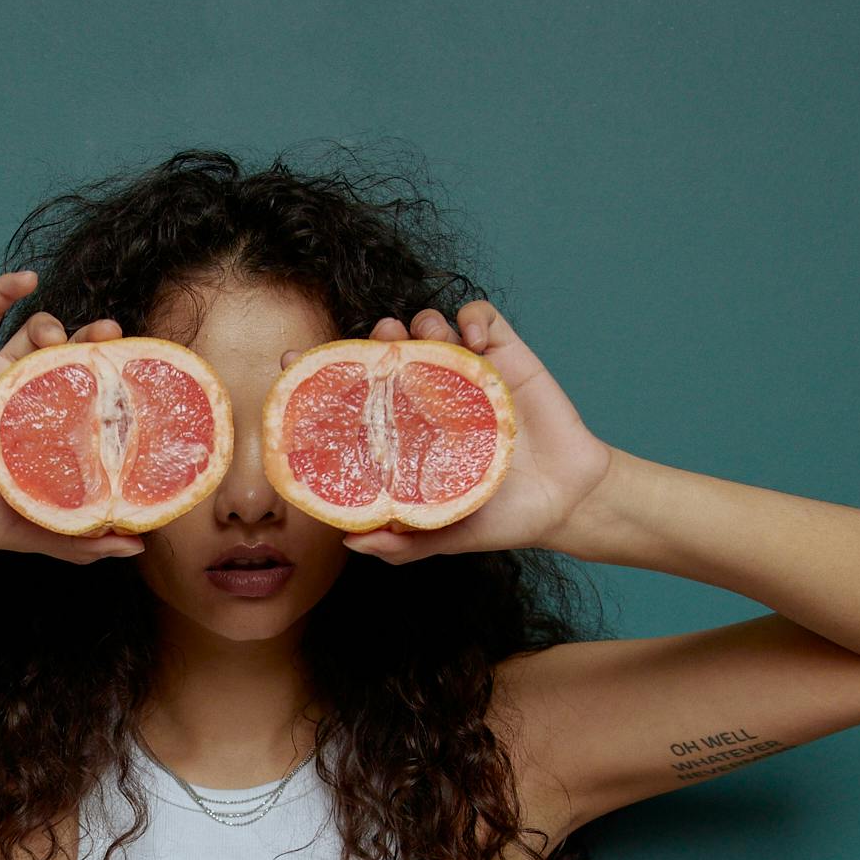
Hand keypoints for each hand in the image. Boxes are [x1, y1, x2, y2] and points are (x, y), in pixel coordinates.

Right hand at [0, 273, 145, 562]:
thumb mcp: (29, 532)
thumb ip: (78, 540)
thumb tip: (136, 548)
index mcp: (49, 431)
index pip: (94, 395)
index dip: (117, 378)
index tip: (138, 369)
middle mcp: (28, 397)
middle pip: (71, 355)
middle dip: (93, 339)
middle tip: (109, 335)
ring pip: (33, 331)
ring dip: (52, 322)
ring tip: (54, 335)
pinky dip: (6, 291)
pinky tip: (27, 280)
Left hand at [311, 298, 613, 561]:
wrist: (566, 504)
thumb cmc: (499, 519)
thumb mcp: (445, 535)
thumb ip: (402, 542)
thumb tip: (350, 540)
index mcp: (405, 430)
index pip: (354, 393)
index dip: (321, 373)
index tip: (293, 360)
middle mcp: (429, 396)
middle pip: (389, 350)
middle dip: (375, 337)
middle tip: (378, 342)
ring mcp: (466, 373)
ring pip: (431, 325)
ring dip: (420, 322)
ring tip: (421, 336)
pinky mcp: (507, 357)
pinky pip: (483, 318)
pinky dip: (472, 316)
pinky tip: (471, 338)